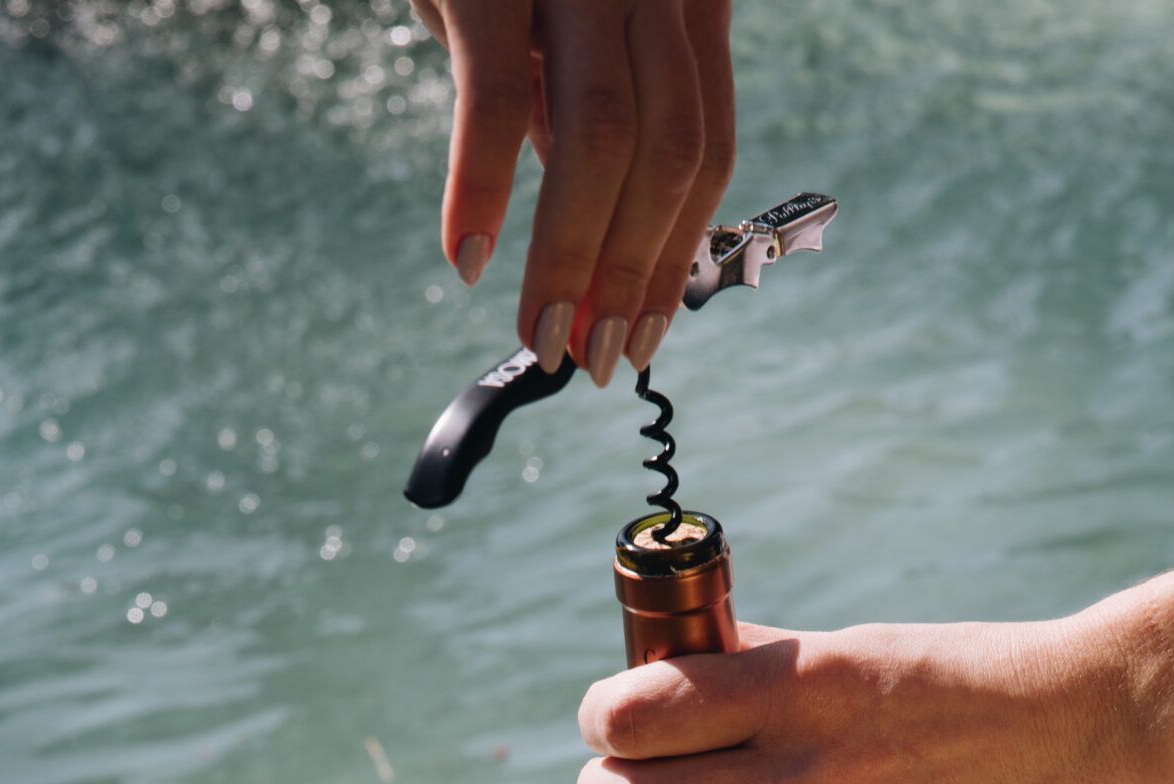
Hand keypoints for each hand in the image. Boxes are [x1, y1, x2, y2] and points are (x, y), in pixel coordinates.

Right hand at [412, 0, 734, 384]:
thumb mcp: (559, 25)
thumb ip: (580, 112)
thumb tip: (584, 222)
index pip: (705, 149)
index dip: (674, 256)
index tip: (639, 340)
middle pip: (668, 156)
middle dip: (631, 275)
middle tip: (591, 361)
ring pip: (606, 139)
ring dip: (571, 256)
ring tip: (542, 334)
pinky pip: (497, 93)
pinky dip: (483, 186)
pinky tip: (469, 257)